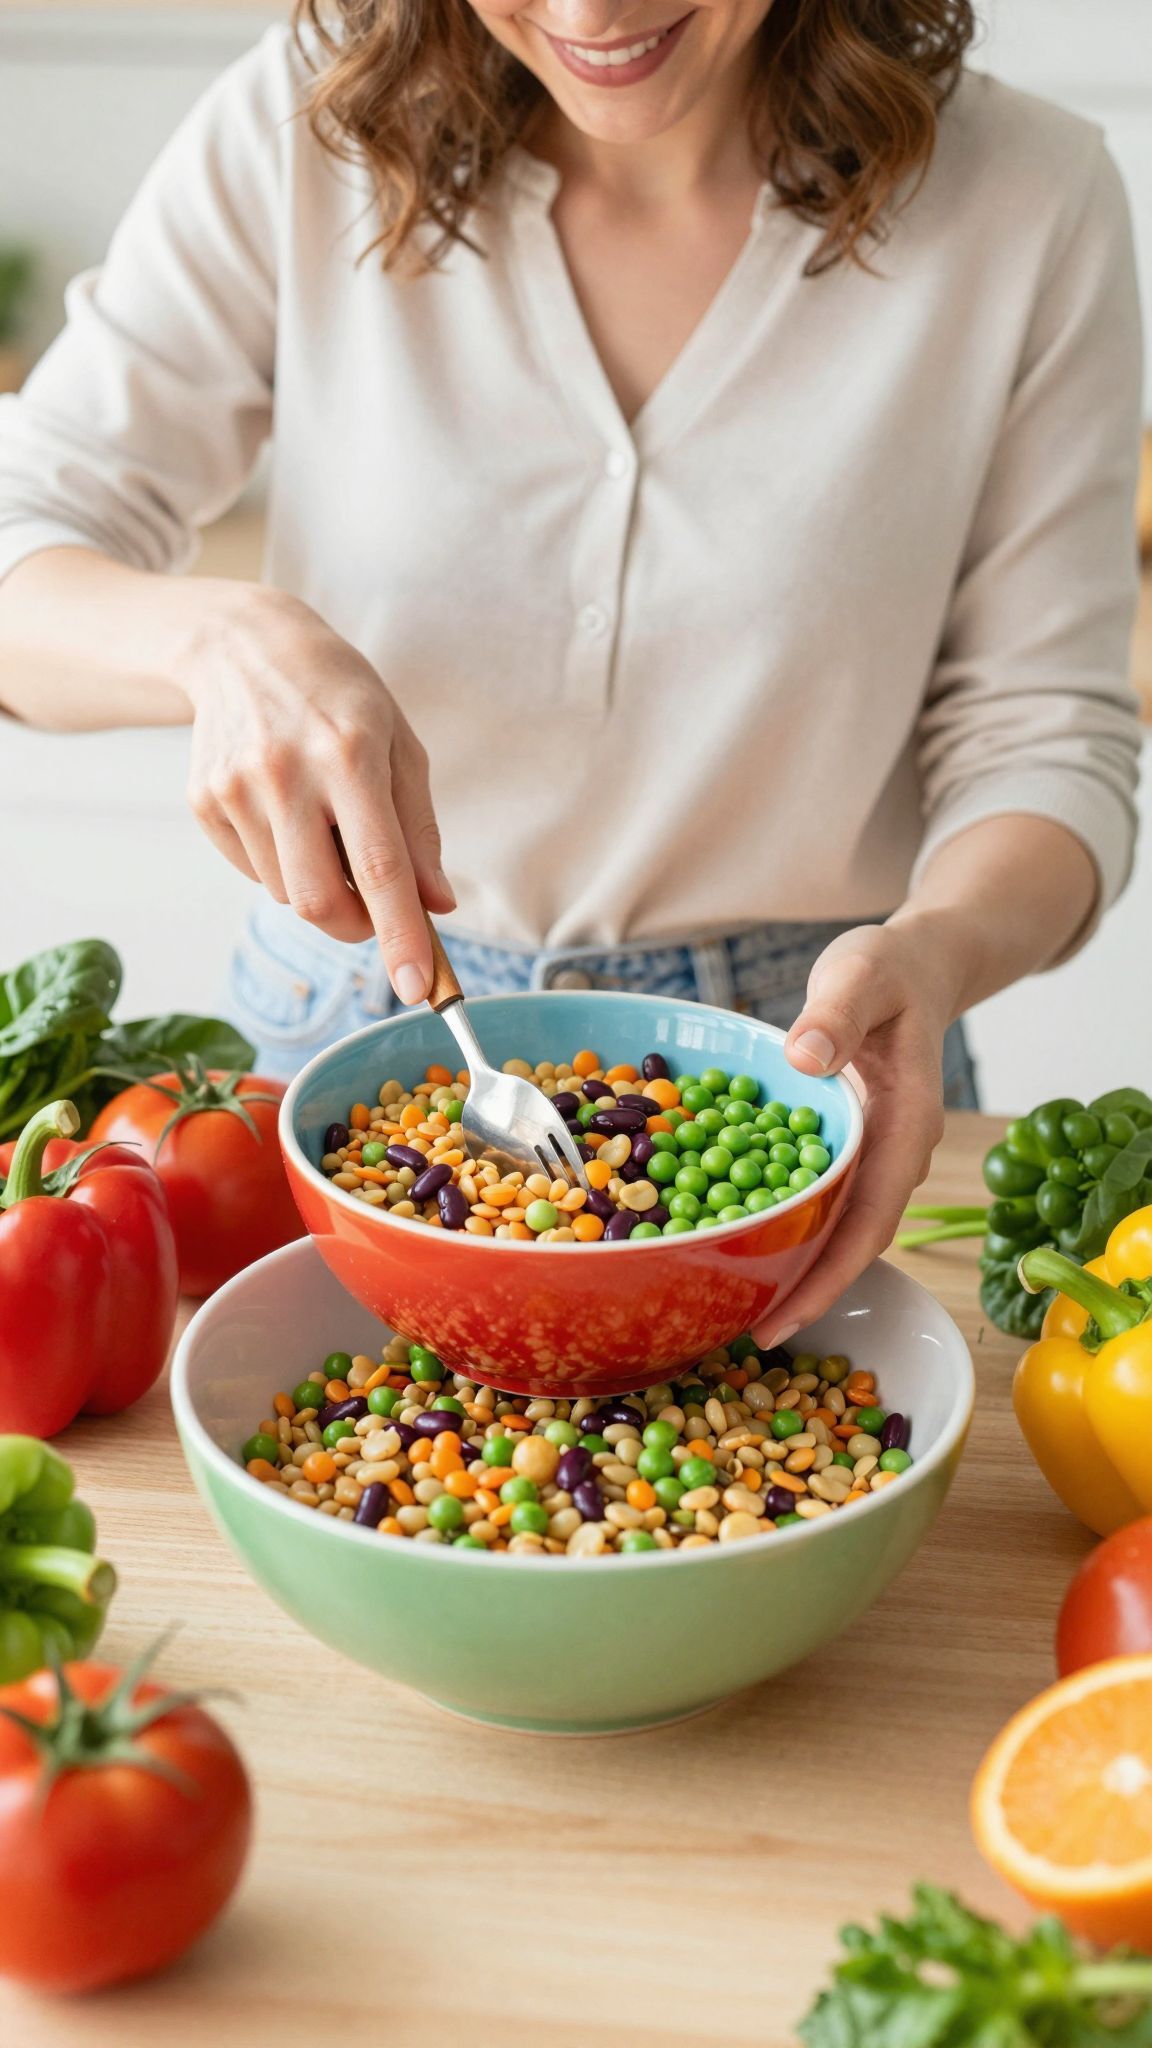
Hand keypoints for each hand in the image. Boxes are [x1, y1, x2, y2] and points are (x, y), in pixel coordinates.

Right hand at [182, 585, 453, 1002]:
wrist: (241, 646)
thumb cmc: (340, 697)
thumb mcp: (400, 745)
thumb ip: (420, 831)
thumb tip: (437, 906)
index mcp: (349, 755)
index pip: (380, 867)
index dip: (400, 934)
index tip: (417, 987)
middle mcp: (286, 774)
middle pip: (320, 901)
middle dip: (356, 926)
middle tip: (374, 906)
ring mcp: (236, 789)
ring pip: (287, 893)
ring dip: (319, 885)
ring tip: (324, 823)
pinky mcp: (204, 802)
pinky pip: (254, 872)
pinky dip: (282, 863)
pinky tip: (285, 810)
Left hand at [752, 921, 955, 1348]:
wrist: (919, 964)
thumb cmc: (890, 968)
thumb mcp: (863, 975)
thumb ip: (837, 1013)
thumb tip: (809, 1060)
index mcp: (904, 1127)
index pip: (869, 1222)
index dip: (828, 1277)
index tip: (785, 1318)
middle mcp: (892, 1155)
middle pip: (850, 1243)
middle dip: (803, 1292)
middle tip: (743, 1334)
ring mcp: (871, 1155)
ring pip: (834, 1228)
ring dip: (792, 1266)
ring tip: (734, 1306)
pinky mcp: (847, 1146)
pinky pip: (816, 1197)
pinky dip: (783, 1223)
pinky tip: (736, 1237)